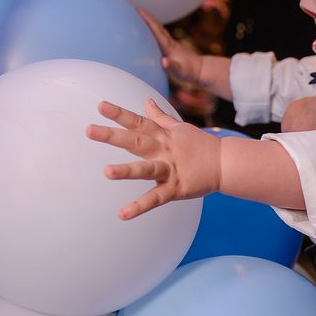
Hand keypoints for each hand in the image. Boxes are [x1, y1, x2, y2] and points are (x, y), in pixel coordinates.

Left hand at [87, 99, 219, 219]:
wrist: (225, 163)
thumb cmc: (201, 145)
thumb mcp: (179, 128)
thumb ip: (160, 117)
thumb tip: (147, 101)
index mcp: (163, 136)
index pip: (138, 122)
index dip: (120, 114)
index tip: (101, 106)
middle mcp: (164, 150)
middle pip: (136, 141)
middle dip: (113, 136)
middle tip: (89, 131)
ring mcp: (170, 169)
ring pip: (146, 169)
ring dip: (126, 170)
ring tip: (106, 172)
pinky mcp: (176, 188)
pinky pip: (156, 198)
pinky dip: (139, 207)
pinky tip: (122, 214)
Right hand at [138, 7, 203, 85]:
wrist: (202, 71)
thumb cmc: (190, 72)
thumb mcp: (181, 71)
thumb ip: (172, 66)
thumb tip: (164, 61)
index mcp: (169, 47)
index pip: (157, 31)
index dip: (148, 21)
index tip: (139, 11)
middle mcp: (170, 43)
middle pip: (158, 27)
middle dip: (147, 18)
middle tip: (137, 9)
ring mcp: (172, 45)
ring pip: (160, 31)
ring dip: (151, 23)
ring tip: (141, 17)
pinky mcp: (173, 49)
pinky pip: (161, 37)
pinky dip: (155, 32)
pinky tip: (152, 32)